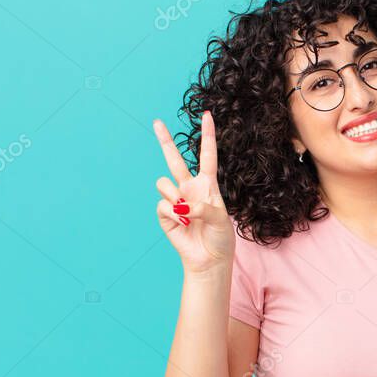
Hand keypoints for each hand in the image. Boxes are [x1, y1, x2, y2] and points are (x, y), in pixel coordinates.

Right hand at [153, 111, 234, 274]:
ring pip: (163, 183)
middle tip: (156, 122)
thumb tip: (181, 204)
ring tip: (187, 213)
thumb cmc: (219, 237)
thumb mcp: (219, 219)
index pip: (207, 155)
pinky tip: (182, 223)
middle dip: (165, 140)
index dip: (207, 136)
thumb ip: (203, 206)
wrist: (209, 259)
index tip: (207, 116)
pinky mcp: (165, 214)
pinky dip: (173, 213)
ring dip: (174, 196)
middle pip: (175, 159)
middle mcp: (189, 188)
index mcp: (208, 185)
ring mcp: (176, 200)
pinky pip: (162, 204)